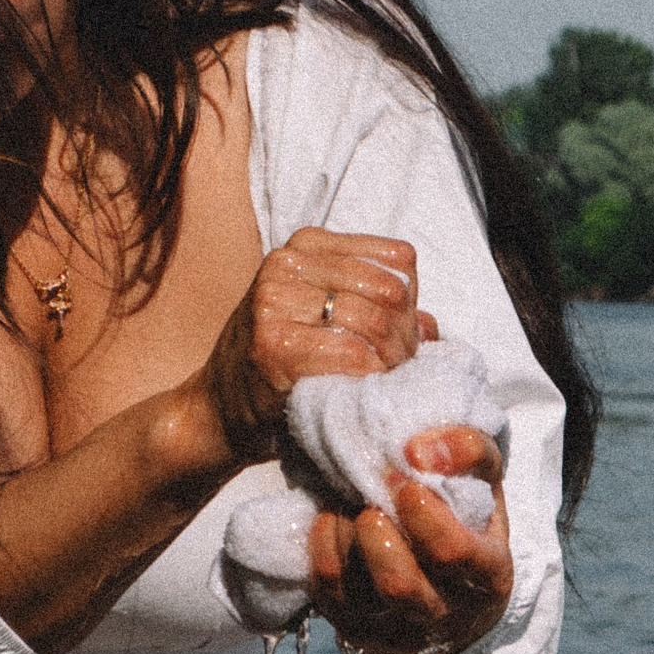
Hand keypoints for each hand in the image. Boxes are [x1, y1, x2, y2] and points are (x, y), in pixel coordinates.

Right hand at [197, 229, 433, 461]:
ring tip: (384, 381)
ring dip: (393, 361)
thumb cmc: (283, 364)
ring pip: (375, 322)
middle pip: (390, 290)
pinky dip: (370, 378)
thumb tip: (432, 327)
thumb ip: (377, 310)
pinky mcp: (273, 343)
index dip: (412, 301)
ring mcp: (274, 300)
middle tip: (398, 368)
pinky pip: (352, 355)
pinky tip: (361, 390)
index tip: (400, 336)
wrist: (221, 408)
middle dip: (406, 336)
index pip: (397, 258)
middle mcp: (286, 262)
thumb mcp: (323, 317)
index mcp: (306, 245)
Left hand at [306, 425, 511, 653]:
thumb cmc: (467, 520)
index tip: (405, 482)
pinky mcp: (358, 629)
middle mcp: (445, 614)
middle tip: (372, 494)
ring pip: (358, 591)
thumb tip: (419, 453)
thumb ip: (469, 450)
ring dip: (347, 534)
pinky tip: (333, 518)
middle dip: (377, 531)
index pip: (452, 553)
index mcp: (487, 577)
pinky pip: (329, 591)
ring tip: (354, 503)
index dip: (422, 514)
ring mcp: (398, 629)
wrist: (451, 579)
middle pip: (399, 584)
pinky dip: (324, 546)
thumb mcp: (484, 480)